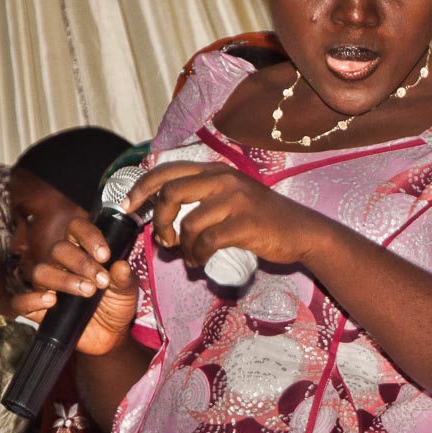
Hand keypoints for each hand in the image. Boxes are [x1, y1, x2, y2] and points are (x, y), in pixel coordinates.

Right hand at [11, 216, 140, 355]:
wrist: (110, 335)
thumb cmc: (116, 305)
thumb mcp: (127, 291)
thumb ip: (124, 278)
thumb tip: (121, 266)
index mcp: (83, 251)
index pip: (76, 229)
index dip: (88, 236)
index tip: (105, 255)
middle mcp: (62, 264)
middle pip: (58, 249)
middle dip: (82, 263)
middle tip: (101, 281)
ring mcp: (47, 285)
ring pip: (41, 272)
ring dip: (64, 280)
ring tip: (87, 292)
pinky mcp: (37, 309)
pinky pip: (21, 301)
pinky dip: (31, 299)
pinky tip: (51, 301)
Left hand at [129, 161, 326, 270]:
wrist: (302, 231)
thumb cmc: (263, 218)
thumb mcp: (232, 197)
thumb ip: (203, 197)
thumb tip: (163, 216)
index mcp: (216, 171)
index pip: (167, 170)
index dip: (141, 188)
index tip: (129, 207)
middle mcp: (224, 179)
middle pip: (170, 193)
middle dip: (158, 221)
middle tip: (163, 240)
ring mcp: (235, 200)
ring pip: (187, 222)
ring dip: (181, 246)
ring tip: (188, 257)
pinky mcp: (245, 223)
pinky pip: (206, 241)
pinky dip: (197, 255)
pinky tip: (200, 262)